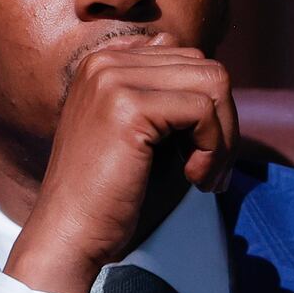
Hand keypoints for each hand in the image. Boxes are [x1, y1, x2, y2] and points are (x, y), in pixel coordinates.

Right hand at [3, 33, 237, 292]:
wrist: (69, 234)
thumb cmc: (109, 195)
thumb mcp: (143, 134)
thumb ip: (170, 98)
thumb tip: (216, 78)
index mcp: (104, 63)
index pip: (186, 58)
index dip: (208, 106)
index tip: (202, 152)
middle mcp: (104, 62)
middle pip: (204, 68)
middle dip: (224, 122)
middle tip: (214, 170)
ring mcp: (112, 80)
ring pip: (211, 83)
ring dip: (224, 137)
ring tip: (205, 176)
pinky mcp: (128, 107)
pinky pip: (203, 111)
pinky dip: (213, 149)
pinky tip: (194, 178)